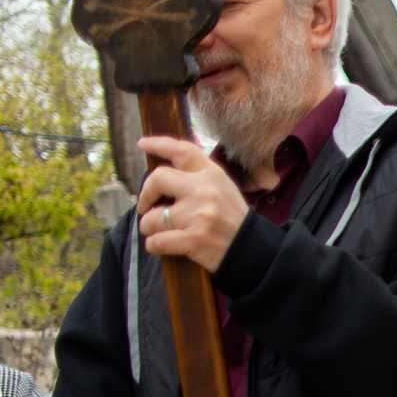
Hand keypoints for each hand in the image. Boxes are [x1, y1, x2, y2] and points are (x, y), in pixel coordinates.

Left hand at [136, 136, 249, 271]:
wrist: (254, 251)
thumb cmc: (234, 221)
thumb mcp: (224, 190)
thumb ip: (200, 178)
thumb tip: (167, 171)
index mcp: (213, 175)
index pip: (181, 150)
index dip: (158, 144)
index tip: (142, 145)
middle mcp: (204, 191)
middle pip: (158, 178)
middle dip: (145, 194)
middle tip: (145, 206)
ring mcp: (198, 215)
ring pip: (152, 217)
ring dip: (148, 227)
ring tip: (157, 232)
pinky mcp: (193, 240)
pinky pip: (156, 241)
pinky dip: (153, 245)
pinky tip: (159, 246)